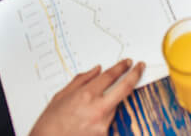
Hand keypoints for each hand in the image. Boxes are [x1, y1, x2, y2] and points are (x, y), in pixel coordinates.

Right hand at [29, 60, 144, 135]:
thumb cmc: (50, 122)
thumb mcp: (62, 95)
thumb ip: (82, 80)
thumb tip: (97, 70)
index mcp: (86, 95)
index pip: (111, 76)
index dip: (121, 67)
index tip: (128, 62)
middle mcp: (98, 109)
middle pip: (125, 88)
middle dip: (135, 75)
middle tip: (140, 68)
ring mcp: (103, 124)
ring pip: (116, 105)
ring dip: (112, 101)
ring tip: (92, 106)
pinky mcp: (104, 135)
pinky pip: (109, 119)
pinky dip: (105, 115)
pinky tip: (91, 117)